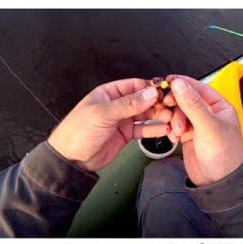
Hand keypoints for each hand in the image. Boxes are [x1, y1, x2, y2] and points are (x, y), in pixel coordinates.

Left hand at [48, 79, 174, 171]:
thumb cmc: (78, 132)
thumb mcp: (104, 113)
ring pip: (146, 115)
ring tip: (170, 120)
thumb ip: (128, 104)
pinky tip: (164, 130)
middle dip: (158, 104)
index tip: (165, 94)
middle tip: (170, 109)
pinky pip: (144, 130)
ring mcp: (122, 120)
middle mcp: (117, 105)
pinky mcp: (126, 134)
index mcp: (108, 93)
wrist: (72, 157)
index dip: (150, 89)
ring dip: (159, 117)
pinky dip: (154, 130)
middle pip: (143, 100)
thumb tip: (149, 94)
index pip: (135, 86)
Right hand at [167, 76, 242, 185]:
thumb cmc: (223, 155)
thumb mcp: (208, 126)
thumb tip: (179, 83)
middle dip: (176, 105)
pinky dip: (173, 129)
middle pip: (186, 99)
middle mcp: (210, 114)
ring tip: (177, 131)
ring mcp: (199, 125)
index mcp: (221, 107)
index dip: (184, 83)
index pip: (200, 87)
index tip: (168, 81)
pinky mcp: (189, 135)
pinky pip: (175, 124)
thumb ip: (193, 104)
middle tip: (167, 107)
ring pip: (179, 112)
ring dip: (174, 120)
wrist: (218, 182)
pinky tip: (175, 137)